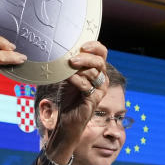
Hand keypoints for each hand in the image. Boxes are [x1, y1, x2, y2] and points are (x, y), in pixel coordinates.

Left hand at [41, 41, 108, 158]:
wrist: (67, 118)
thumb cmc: (69, 97)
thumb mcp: (69, 76)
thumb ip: (70, 64)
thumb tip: (62, 50)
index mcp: (98, 70)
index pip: (102, 53)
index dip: (95, 46)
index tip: (82, 45)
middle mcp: (102, 79)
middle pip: (99, 61)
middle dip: (86, 58)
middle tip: (72, 59)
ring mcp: (100, 90)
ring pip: (94, 73)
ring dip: (79, 68)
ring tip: (68, 66)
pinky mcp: (95, 99)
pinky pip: (87, 86)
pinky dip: (77, 80)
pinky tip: (69, 78)